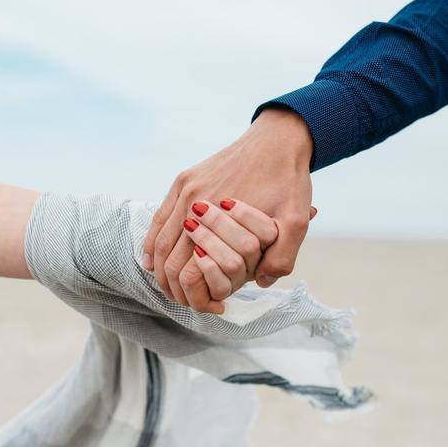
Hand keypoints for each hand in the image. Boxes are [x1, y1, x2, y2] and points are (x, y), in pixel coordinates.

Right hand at [143, 107, 314, 309]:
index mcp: (219, 215)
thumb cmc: (289, 180)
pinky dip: (152, 242)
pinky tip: (151, 259)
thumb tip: (258, 283)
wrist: (278, 139)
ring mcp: (186, 188)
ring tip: (169, 287)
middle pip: (168, 258)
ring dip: (159, 268)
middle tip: (185, 302)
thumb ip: (281, 257)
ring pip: (159, 239)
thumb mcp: (296, 221)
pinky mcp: (184, 179)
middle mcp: (195, 200)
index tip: (208, 307)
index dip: (194, 295)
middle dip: (173, 287)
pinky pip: (158, 216)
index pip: (190, 269)